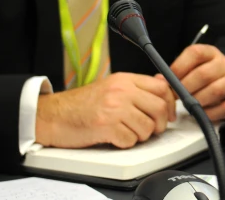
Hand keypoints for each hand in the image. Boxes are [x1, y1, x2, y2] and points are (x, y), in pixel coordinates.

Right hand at [35, 72, 176, 148]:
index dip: (171, 103)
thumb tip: (164, 87)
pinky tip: (115, 137)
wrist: (53, 115)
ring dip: (140, 136)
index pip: (162, 88)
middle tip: (152, 129)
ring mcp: (114, 108)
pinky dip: (126, 144)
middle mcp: (121, 91)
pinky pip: (131, 141)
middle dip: (159, 124)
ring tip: (127, 132)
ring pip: (147, 128)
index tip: (170, 114)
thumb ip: (137, 87)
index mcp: (124, 79)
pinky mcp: (106, 126)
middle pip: (159, 108)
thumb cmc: (81, 105)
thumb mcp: (112, 87)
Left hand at [158, 44, 224, 120]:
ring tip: (188, 105)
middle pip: (203, 74)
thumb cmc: (206, 77)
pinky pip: (224, 107)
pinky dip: (210, 112)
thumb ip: (176, 73)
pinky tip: (201, 113)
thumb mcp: (193, 68)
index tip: (169, 80)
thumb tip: (159, 80)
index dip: (179, 67)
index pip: (195, 53)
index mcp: (210, 53)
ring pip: (215, 91)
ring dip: (197, 101)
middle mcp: (224, 64)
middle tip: (175, 97)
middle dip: (185, 88)